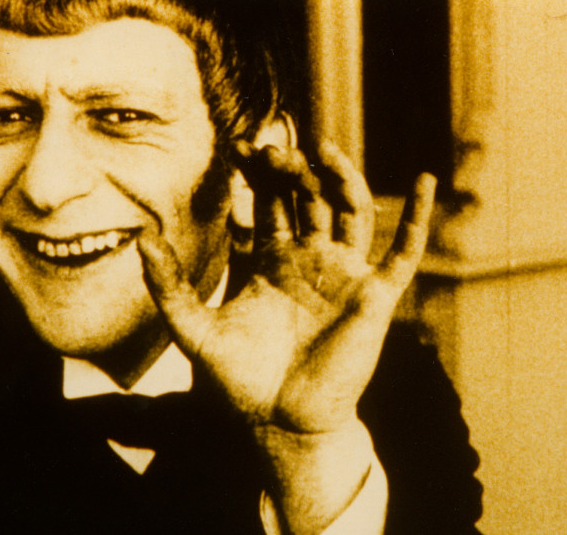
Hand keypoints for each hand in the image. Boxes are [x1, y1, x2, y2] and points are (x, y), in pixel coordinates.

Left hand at [137, 140, 434, 531]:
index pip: (271, 201)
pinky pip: (404, 252)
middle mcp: (311, 259)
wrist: (279, 421)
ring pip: (351, 210)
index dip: (259, 172)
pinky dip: (419, 218)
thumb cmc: (238, 378)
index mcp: (272, 260)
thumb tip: (141, 238)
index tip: (241, 146)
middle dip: (292, 169)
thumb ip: (168, 284)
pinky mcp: (375, 295)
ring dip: (341, 176)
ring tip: (321, 148)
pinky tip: (426, 180)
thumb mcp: (193, 327)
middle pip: (309, 196)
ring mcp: (345, 273)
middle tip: (271, 147)